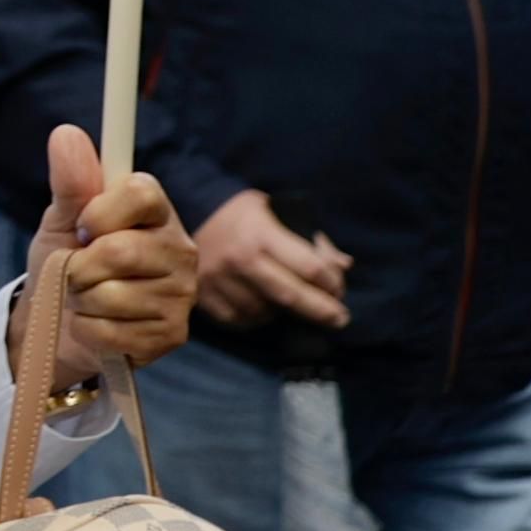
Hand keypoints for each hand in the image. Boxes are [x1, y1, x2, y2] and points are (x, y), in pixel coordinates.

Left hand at [28, 126, 195, 386]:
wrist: (57, 323)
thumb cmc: (66, 263)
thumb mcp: (61, 221)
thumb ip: (70, 183)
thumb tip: (66, 132)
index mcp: (156, 213)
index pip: (140, 193)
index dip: (100, 212)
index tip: (83, 226)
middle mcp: (180, 249)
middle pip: (119, 251)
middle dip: (78, 266)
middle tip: (77, 271)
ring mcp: (181, 294)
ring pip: (111, 295)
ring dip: (81, 300)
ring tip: (88, 298)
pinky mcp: (172, 333)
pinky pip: (110, 331)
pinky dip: (88, 330)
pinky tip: (98, 325)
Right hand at [189, 185, 351, 330]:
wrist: (188, 210)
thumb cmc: (244, 213)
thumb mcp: (280, 212)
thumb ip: (312, 240)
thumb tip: (343, 265)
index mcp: (262, 235)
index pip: (310, 267)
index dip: (332, 283)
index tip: (339, 289)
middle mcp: (240, 259)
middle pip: (290, 296)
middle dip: (321, 311)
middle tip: (339, 320)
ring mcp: (218, 279)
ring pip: (263, 312)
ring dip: (284, 314)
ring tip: (292, 307)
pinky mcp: (202, 294)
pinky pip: (237, 320)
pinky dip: (255, 319)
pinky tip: (264, 310)